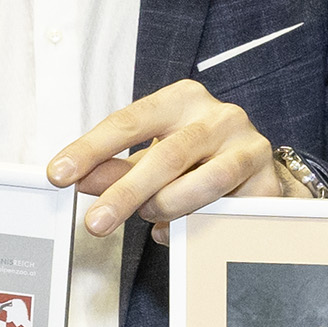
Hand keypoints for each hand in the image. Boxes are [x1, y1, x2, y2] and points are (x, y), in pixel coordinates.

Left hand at [48, 79, 294, 243]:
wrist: (256, 168)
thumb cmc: (197, 155)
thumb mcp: (151, 154)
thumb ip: (116, 167)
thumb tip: (76, 179)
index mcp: (183, 98)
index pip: (129, 120)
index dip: (91, 149)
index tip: (59, 174)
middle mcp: (221, 116)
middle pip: (165, 156)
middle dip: (125, 193)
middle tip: (96, 222)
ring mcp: (250, 148)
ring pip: (201, 185)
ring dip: (167, 208)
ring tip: (152, 216)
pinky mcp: (268, 184)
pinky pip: (225, 213)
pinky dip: (196, 226)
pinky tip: (181, 227)